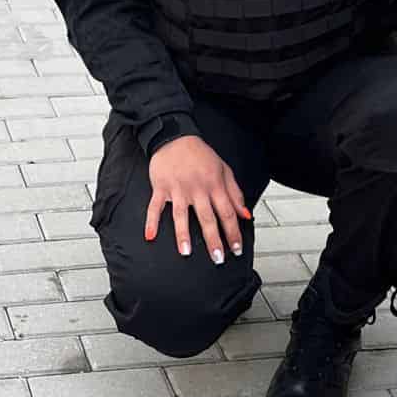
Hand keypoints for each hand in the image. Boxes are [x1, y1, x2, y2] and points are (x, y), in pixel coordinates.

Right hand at [145, 135, 249, 262]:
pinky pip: (155, 207)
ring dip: (183, 234)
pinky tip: (150, 235)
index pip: (227, 213)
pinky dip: (151, 221)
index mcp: (214, 185)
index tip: (236, 248)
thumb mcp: (224, 170)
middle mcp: (197, 189)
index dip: (233, 232)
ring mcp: (177, 189)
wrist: (175, 137)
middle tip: (217, 258)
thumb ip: (235, 194)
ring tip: (186, 252)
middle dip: (213, 240)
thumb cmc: (200, 155)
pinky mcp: (160, 188)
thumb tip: (245, 215)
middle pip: (207, 218)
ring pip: (181, 215)